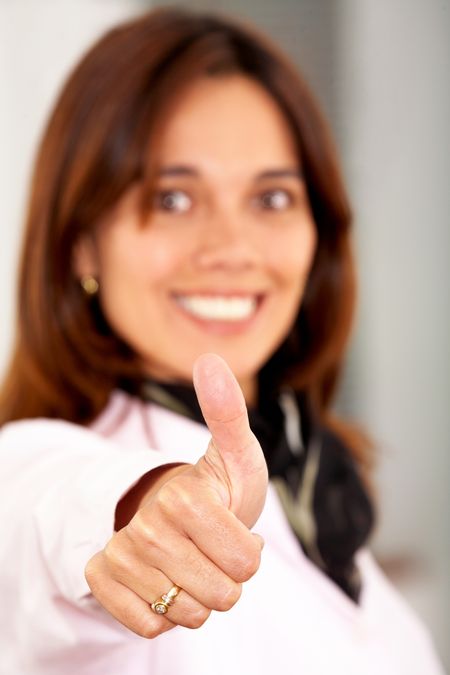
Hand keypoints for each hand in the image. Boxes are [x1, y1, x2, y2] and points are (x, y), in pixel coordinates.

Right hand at [85, 353, 267, 637]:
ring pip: (186, 615)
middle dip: (226, 579)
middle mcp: (143, 526)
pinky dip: (165, 613)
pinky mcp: (101, 581)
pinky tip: (161, 582)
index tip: (233, 528)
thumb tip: (209, 358)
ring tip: (188, 564)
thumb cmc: (214, 489)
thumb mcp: (236, 455)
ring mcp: (118, 555)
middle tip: (211, 548)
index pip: (247, 563)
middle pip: (221, 596)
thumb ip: (228, 413)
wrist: (171, 517)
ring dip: (196, 598)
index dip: (249, 554)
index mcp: (182, 494)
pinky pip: (150, 627)